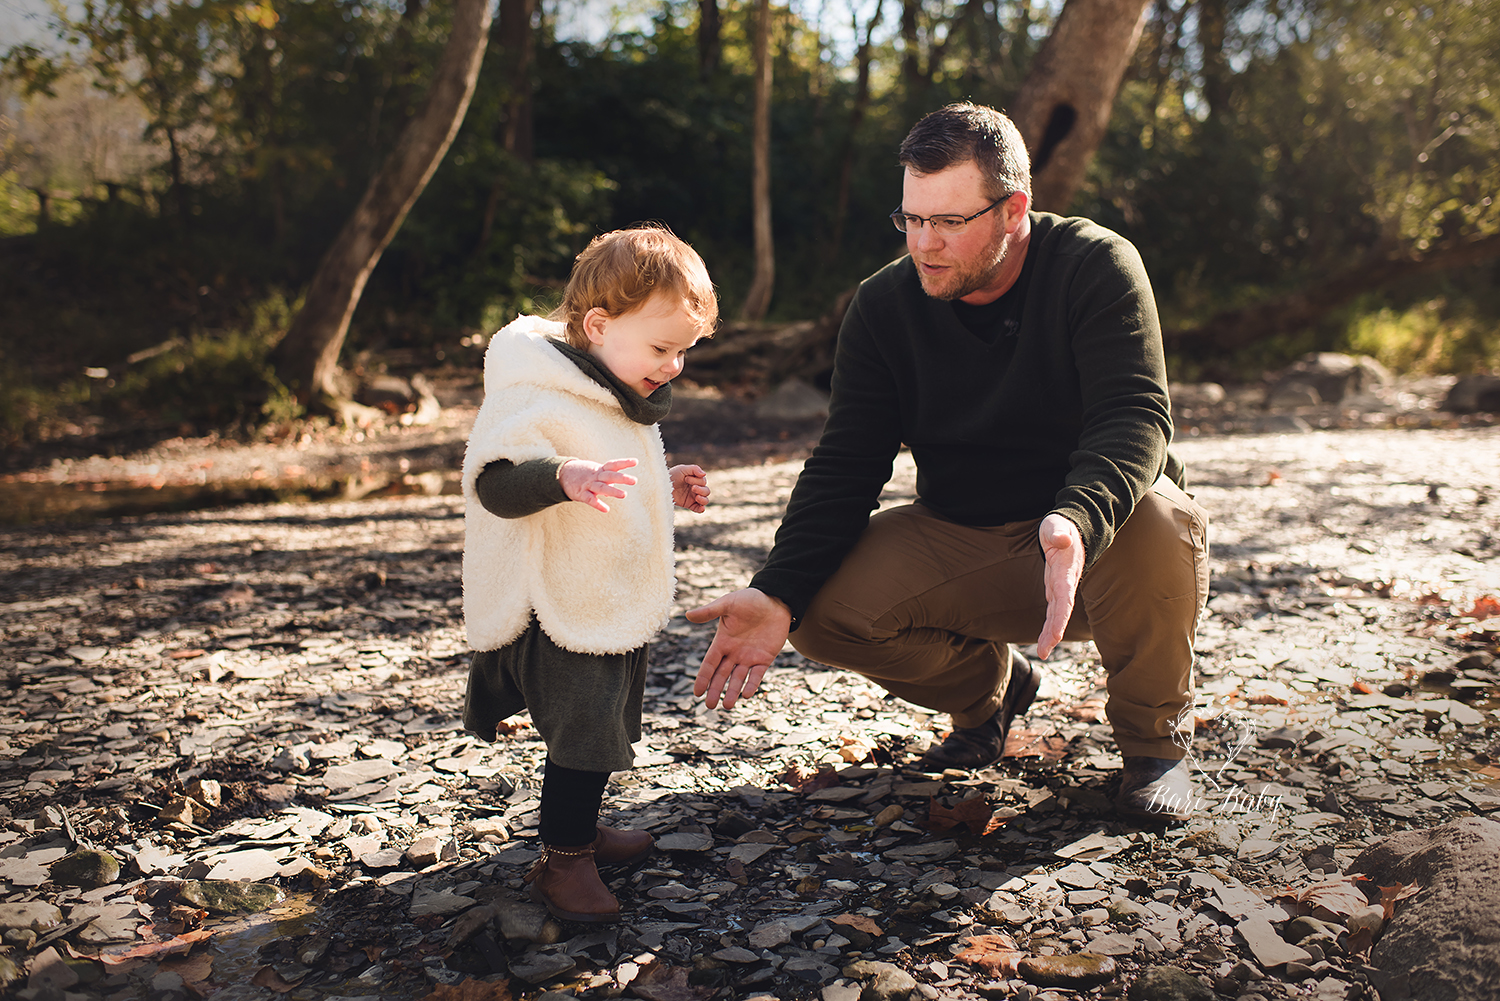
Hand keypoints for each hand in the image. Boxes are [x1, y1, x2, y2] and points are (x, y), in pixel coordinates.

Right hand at [558, 458, 637, 512]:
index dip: (624, 463)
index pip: (613, 465)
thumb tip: (616, 488)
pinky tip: (606, 509)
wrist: (561, 474)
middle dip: (622, 478)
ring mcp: (588, 484)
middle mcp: (595, 476)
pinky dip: (598, 504)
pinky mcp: (580, 494)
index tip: (635, 461)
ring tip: (624, 495)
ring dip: (612, 491)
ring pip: (601, 487)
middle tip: (634, 480)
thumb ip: (607, 480)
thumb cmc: (583, 475)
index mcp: (600, 470)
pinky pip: (590, 499)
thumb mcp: (596, 473)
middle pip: (610, 475)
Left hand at [670, 464, 709, 512]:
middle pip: (706, 491)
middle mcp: (696, 489)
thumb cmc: (672, 475)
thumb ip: (694, 469)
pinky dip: (701, 509)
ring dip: (703, 499)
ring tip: (697, 497)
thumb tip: (704, 474)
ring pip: (705, 500)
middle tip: (692, 488)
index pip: (703, 482)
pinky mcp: (689, 505)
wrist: (661, 486)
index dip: (697, 480)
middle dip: (701, 489)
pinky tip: (701, 508)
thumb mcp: (682, 469)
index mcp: (696, 480)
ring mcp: (693, 497)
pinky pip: (699, 509)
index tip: (686, 479)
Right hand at [686, 588, 789, 708]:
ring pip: (738, 679)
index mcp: (722, 642)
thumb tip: (687, 615)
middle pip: (722, 675)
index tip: (697, 693)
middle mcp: (734, 653)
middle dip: (715, 690)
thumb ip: (710, 611)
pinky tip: (746, 695)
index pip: (710, 663)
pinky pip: (757, 675)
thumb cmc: (750, 600)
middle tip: (709, 706)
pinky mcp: (765, 658)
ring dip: (732, 692)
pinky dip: (752, 685)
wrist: (776, 600)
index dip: (703, 678)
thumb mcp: (728, 604)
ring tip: (727, 706)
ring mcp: (749, 657)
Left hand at [1036, 513, 1083, 658]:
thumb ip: (1059, 532)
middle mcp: (1066, 583)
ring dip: (1050, 633)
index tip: (1056, 633)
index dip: (1060, 615)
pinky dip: (1049, 625)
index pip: (1064, 596)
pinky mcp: (1054, 588)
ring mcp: (1061, 587)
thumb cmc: (1062, 526)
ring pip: (1057, 614)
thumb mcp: (1058, 525)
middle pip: (1061, 611)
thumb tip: (1061, 539)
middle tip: (1044, 651)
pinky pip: (1053, 610)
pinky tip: (1044, 640)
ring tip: (1043, 652)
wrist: (1073, 528)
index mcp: (1066, 570)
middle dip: (1054, 631)